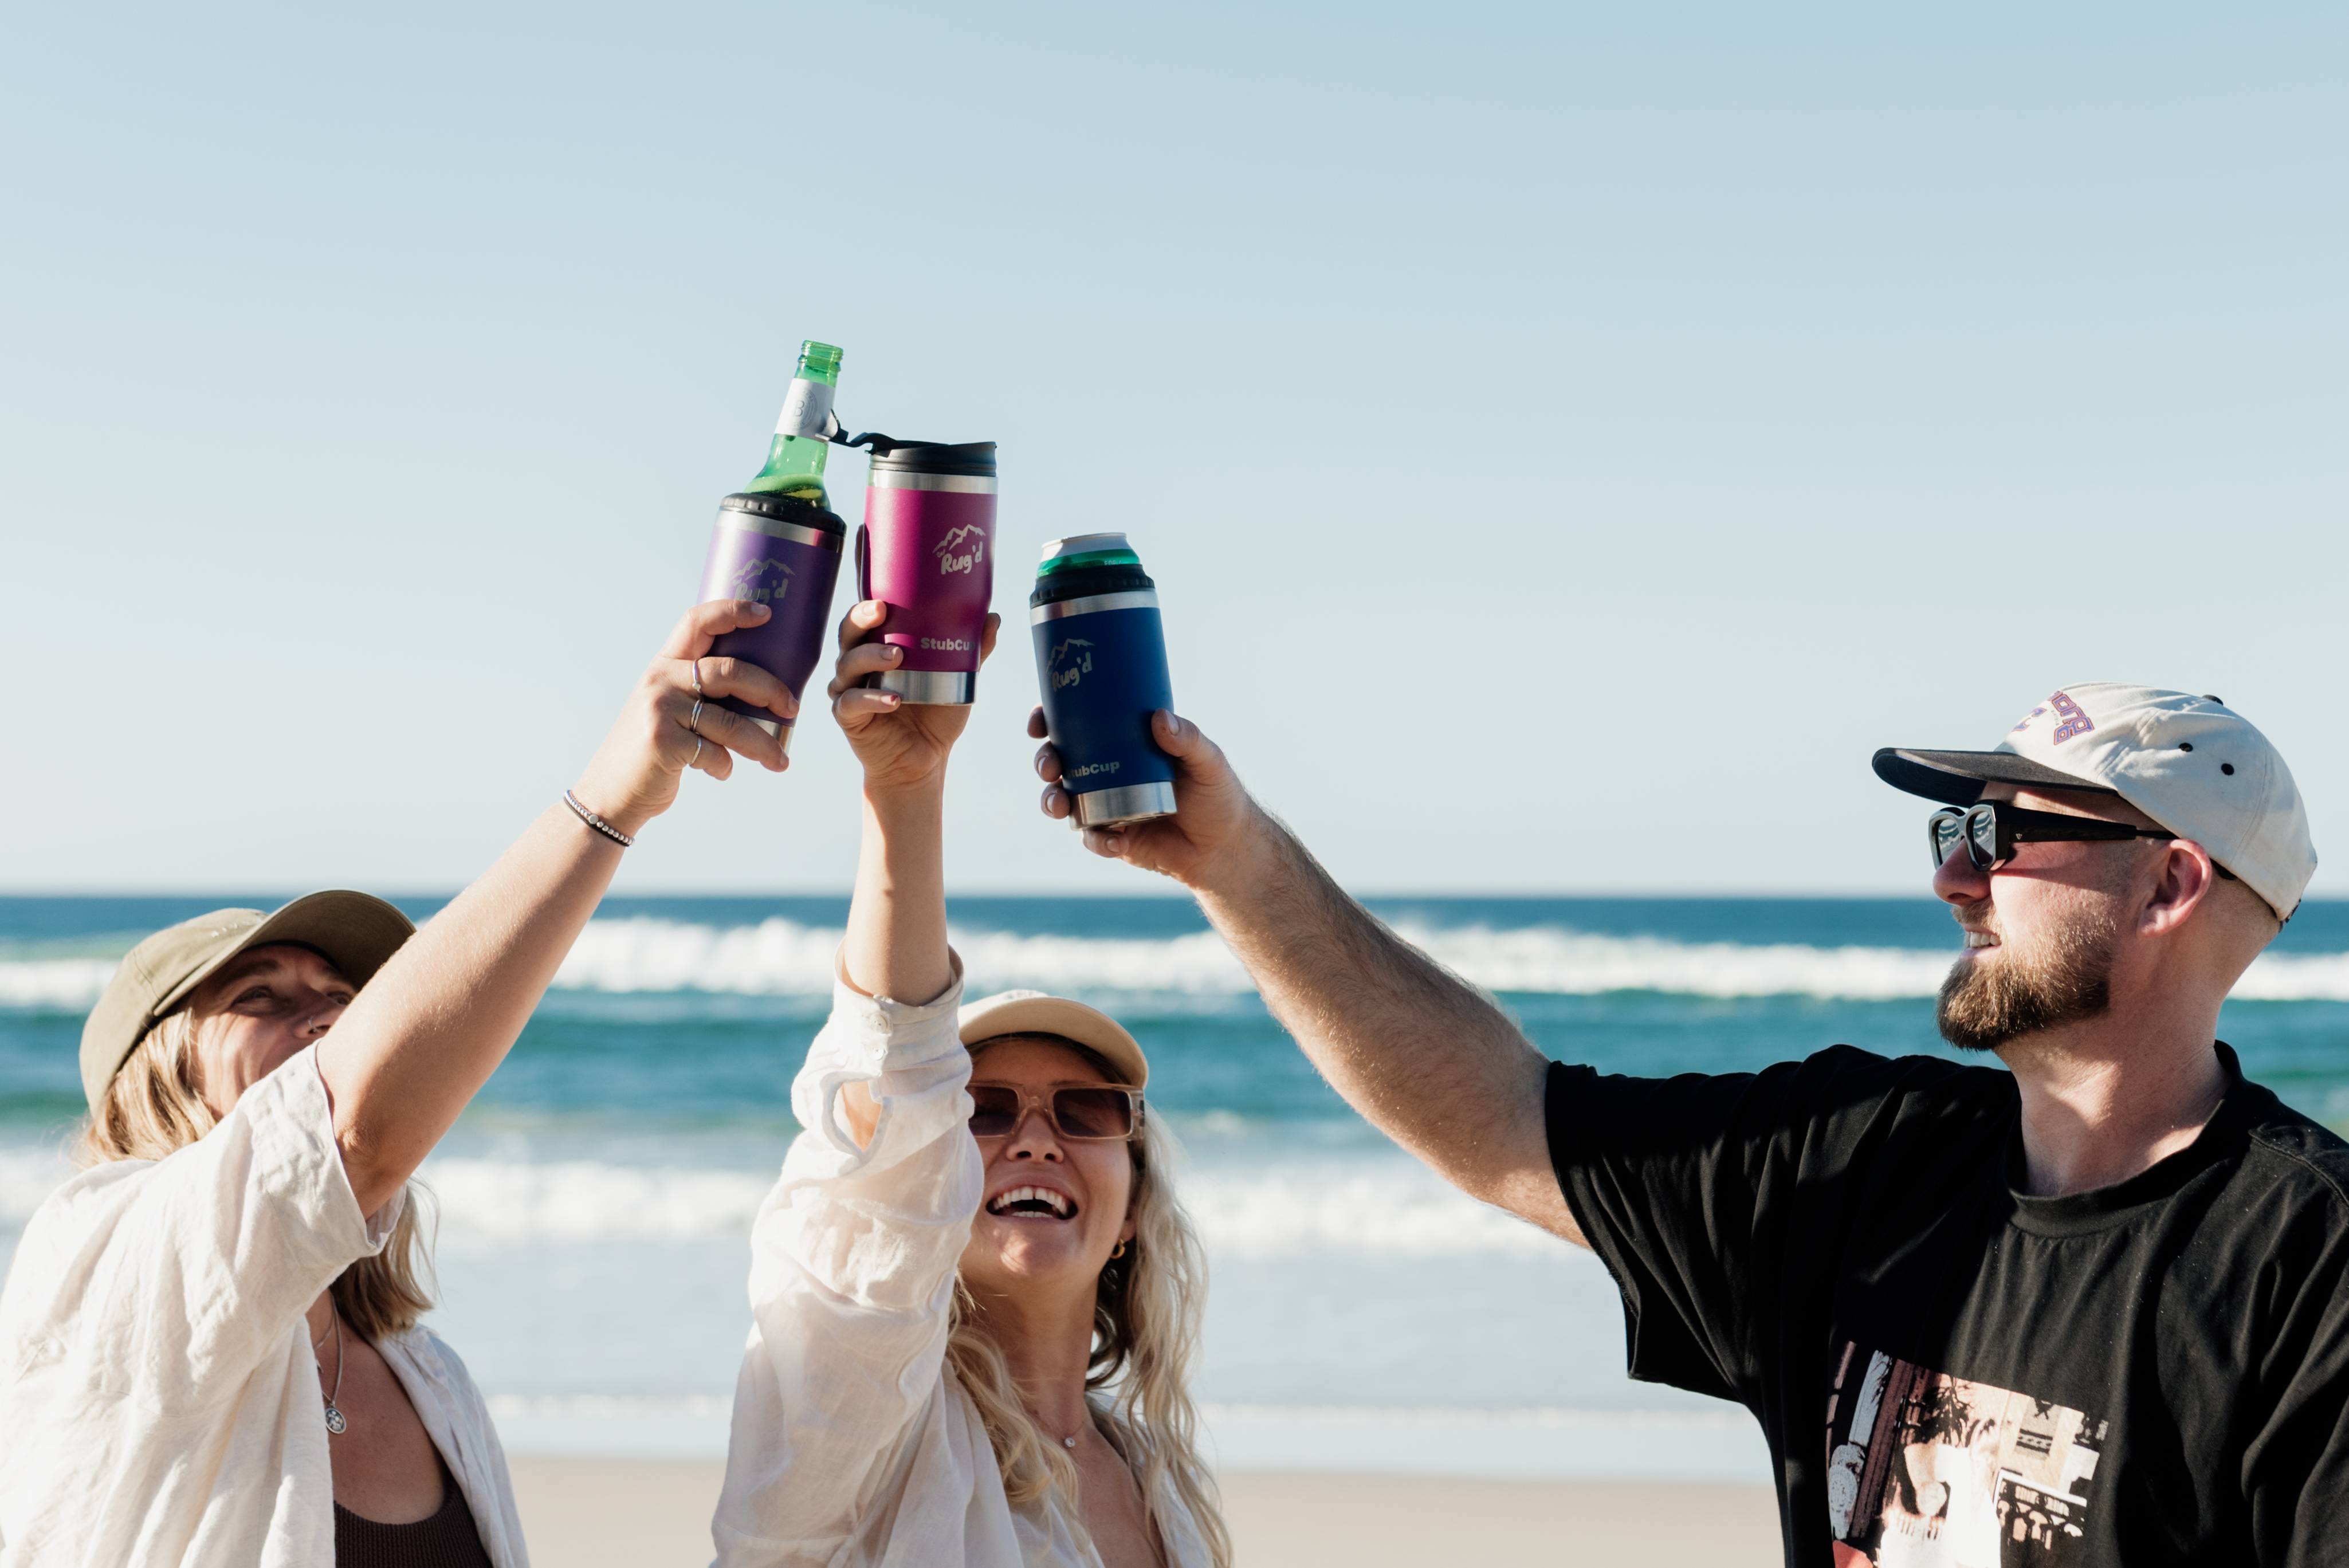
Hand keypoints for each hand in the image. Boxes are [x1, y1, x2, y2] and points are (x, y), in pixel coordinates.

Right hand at [570, 601, 793, 834]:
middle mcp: (660, 680)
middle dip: (770, 689)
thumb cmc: (652, 749)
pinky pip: (714, 752)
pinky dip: (725, 766)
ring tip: (780, 761)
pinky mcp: (663, 742)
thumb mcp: (667, 706)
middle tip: (792, 707)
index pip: (697, 622)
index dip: (733, 611)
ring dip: (763, 744)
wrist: (611, 792)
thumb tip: (762, 692)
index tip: (767, 614)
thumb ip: (699, 692)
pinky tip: (722, 771)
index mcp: (664, 665)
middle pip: (730, 671)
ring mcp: (660, 709)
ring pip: (731, 721)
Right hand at [829, 601, 1001, 794]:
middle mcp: (856, 666)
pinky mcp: (848, 718)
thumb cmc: (935, 716)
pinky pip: (852, 703)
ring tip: (896, 656)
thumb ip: (972, 649)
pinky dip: (872, 699)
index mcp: (877, 650)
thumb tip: (993, 617)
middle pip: (848, 635)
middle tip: (881, 612)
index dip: (868, 606)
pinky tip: (894, 699)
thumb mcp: (957, 679)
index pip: (864, 620)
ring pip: (848, 665)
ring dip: (870, 657)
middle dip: (861, 620)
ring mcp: (849, 691)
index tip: (885, 598)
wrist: (924, 761)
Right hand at [1029, 708, 1267, 888]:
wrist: (1223, 847)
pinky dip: (1097, 840)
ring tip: (1061, 806)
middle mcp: (1106, 772)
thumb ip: (1188, 739)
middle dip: (1044, 761)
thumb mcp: (1208, 761)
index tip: (1039, 721)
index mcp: (1122, 744)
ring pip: (1062, 800)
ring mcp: (1105, 806)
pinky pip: (1090, 838)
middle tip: (1051, 766)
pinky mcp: (1112, 837)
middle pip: (1059, 761)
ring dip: (1051, 801)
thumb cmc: (1217, 796)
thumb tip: (1159, 718)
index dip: (1049, 720)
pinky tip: (1116, 839)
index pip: (1077, 725)